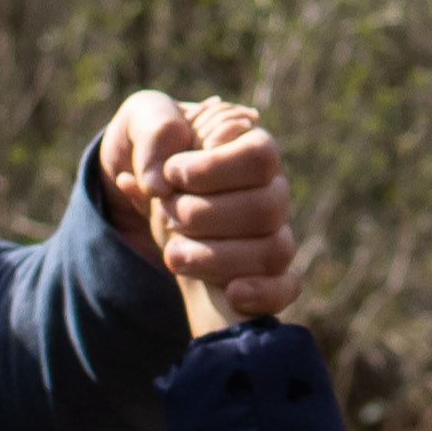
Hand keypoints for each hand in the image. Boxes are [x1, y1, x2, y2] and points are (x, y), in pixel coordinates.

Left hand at [101, 91, 301, 327]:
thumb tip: (155, 178)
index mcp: (253, 151)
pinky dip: (262, 293)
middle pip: (267, 207)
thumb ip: (151, 136)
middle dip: (205, 215)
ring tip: (173, 255)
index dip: (214, 168)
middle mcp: (273, 194)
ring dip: (217, 256)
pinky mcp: (271, 276)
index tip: (172, 173)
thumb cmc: (160, 172)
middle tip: (169, 212)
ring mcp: (275, 236)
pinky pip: (286, 287)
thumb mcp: (145, 139)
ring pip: (274, 251)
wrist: (161, 219)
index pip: (260, 156)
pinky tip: (231, 293)